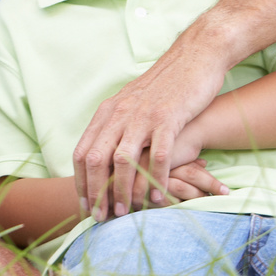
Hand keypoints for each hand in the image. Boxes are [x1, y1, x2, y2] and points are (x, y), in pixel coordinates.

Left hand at [72, 55, 222, 221]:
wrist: (194, 59)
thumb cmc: (165, 89)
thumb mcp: (132, 104)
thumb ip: (117, 127)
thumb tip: (105, 156)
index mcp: (107, 113)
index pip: (82, 152)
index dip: (81, 181)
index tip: (85, 205)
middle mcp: (119, 114)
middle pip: (96, 159)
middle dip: (96, 192)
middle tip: (101, 217)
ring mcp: (142, 116)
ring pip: (123, 160)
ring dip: (122, 190)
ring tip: (126, 212)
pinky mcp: (168, 118)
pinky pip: (157, 155)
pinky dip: (155, 179)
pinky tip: (159, 197)